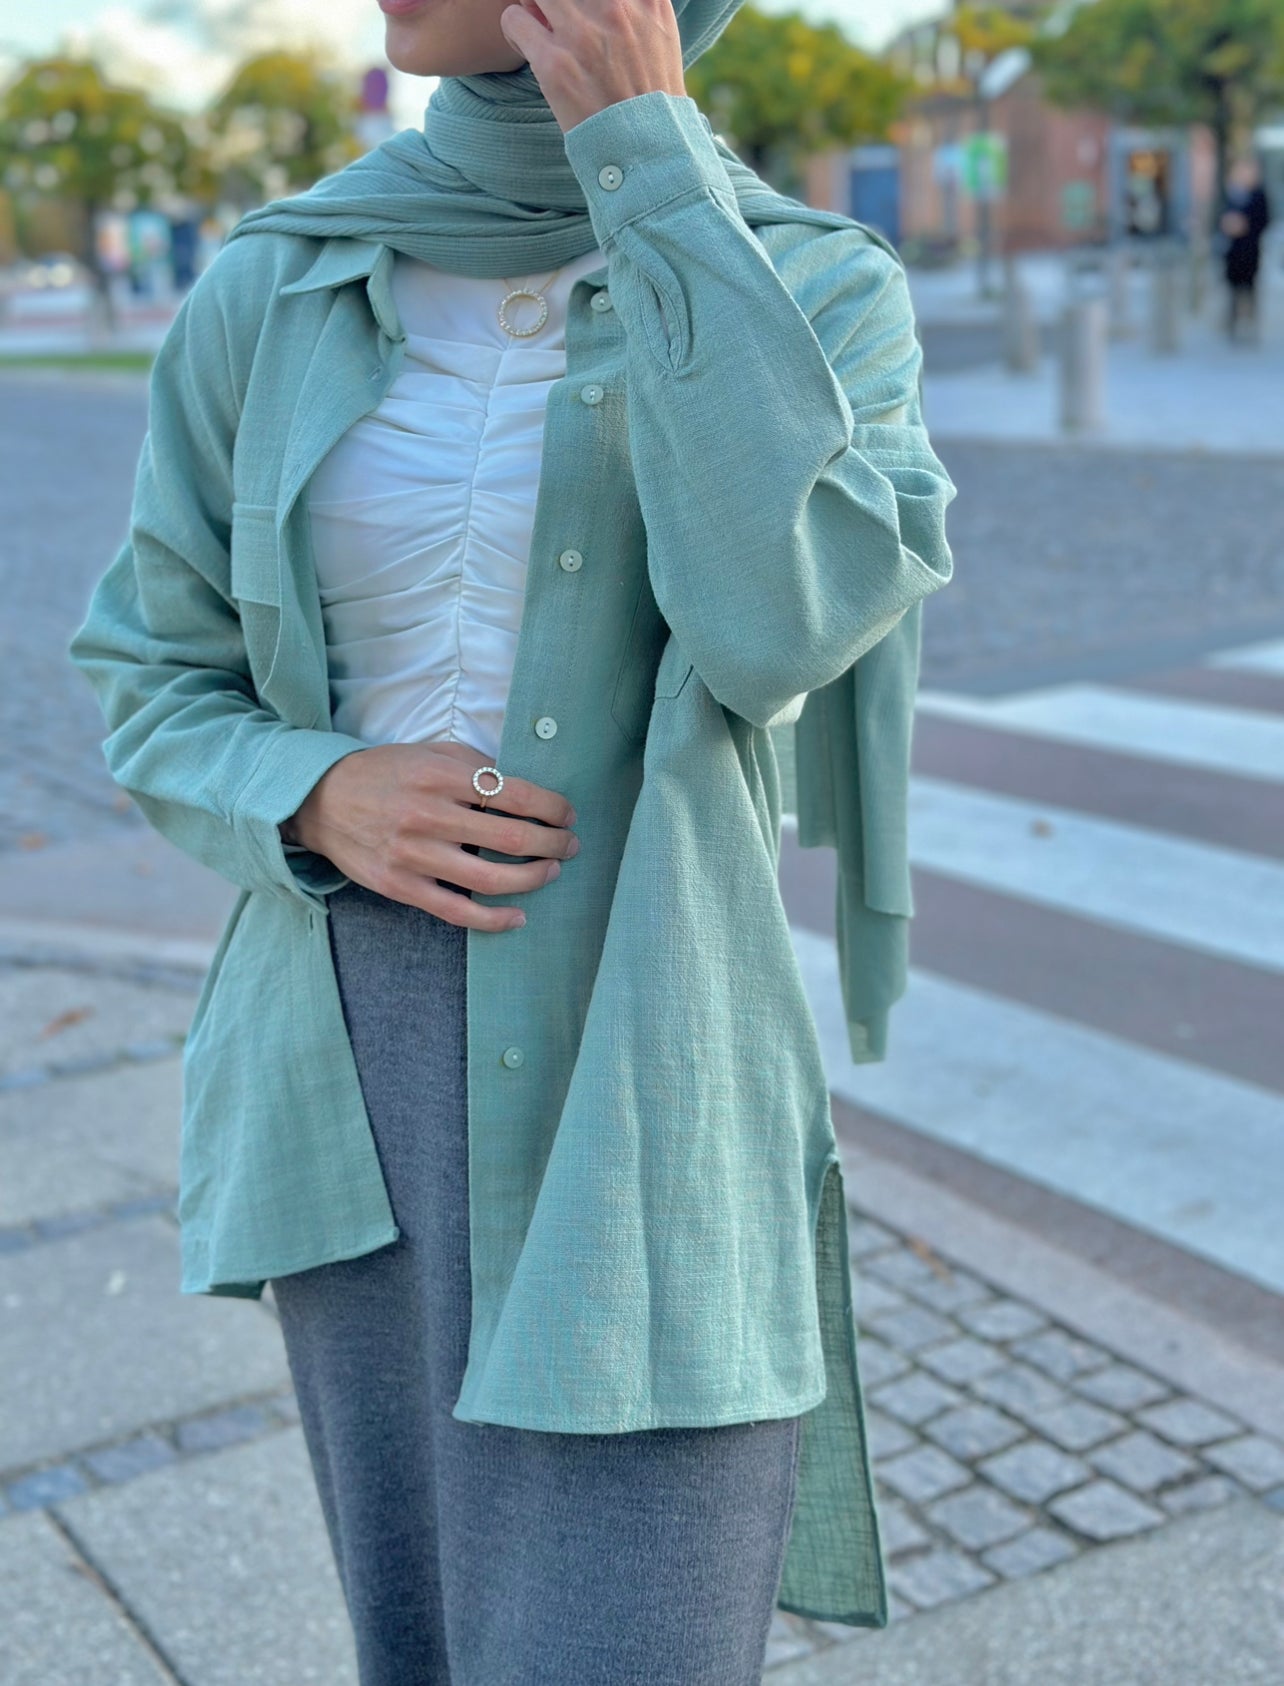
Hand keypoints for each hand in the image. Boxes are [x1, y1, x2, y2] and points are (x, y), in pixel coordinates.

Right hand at [282, 740, 578, 932]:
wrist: (320, 801)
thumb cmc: (385, 773)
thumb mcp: (430, 753)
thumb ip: (476, 765)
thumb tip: (525, 787)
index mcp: (440, 776)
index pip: (515, 794)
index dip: (552, 807)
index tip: (567, 815)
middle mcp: (428, 815)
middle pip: (511, 837)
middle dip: (552, 843)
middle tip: (569, 845)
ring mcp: (413, 855)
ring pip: (490, 879)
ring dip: (532, 878)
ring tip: (550, 871)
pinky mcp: (400, 886)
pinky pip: (456, 911)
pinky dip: (493, 918)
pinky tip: (518, 916)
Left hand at [499, 0, 685, 133]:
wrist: (647, 151)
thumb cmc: (651, 97)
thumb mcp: (660, 37)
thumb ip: (636, 5)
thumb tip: (599, 1)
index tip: (579, 6)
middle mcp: (615, 7)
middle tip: (554, 11)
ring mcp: (582, 33)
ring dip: (535, 3)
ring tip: (538, 22)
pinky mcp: (554, 62)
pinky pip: (514, 18)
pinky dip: (515, 28)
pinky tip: (528, 46)